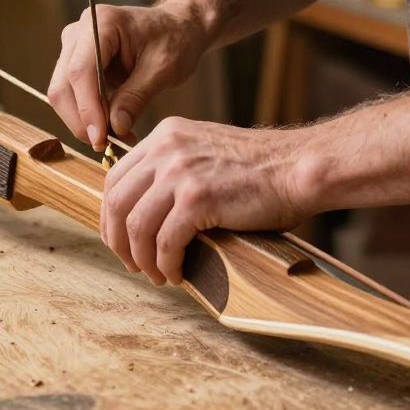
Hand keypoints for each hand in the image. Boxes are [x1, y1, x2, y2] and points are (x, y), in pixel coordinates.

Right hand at [48, 2, 207, 148]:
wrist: (176, 27)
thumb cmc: (174, 39)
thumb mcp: (163, 68)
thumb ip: (137, 96)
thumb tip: (115, 127)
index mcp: (101, 22)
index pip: (80, 71)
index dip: (86, 108)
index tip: (100, 138)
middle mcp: (79, 32)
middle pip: (63, 85)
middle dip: (82, 121)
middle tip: (110, 145)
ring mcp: (74, 47)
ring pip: (63, 94)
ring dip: (84, 122)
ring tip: (118, 138)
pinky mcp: (76, 63)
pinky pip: (72, 96)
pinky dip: (88, 116)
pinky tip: (113, 127)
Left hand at [100, 117, 309, 285]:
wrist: (297, 167)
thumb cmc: (259, 169)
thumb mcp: (204, 152)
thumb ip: (173, 169)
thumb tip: (145, 211)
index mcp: (165, 135)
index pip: (115, 177)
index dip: (111, 216)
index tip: (120, 240)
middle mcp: (166, 148)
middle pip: (116, 202)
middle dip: (118, 242)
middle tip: (133, 265)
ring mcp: (180, 171)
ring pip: (136, 226)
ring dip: (142, 259)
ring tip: (157, 275)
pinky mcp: (197, 198)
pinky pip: (165, 241)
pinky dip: (166, 264)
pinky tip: (177, 274)